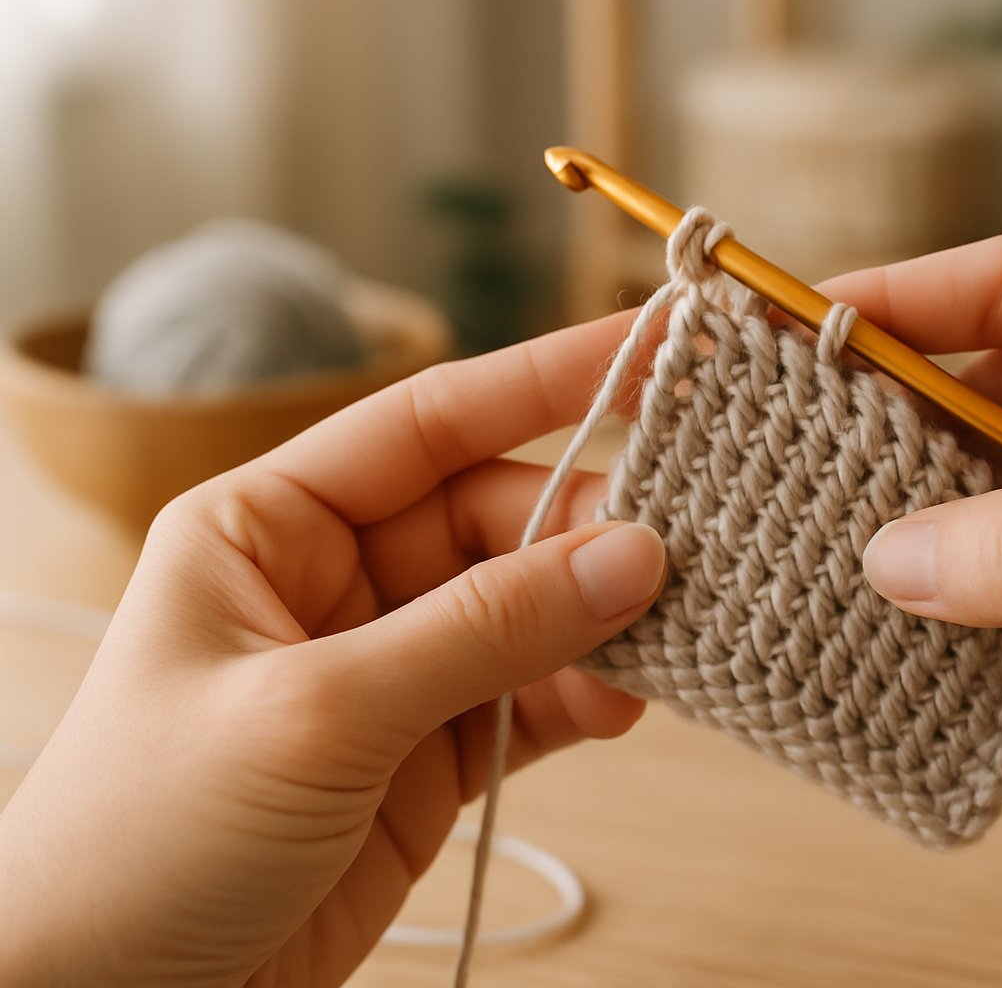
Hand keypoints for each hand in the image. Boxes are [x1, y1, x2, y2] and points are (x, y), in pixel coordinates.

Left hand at [0, 312, 665, 986]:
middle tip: (676, 556)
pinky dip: (591, 697)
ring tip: (666, 641)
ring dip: (602, 623)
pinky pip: (537, 698)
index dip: (546, 379)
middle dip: (588, 534)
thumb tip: (630, 556)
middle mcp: (339, 582)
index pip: (430, 424)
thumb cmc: (143, 838)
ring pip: (532, 611)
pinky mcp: (434, 754)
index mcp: (272, 526)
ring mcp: (394, 669)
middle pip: (500, 520)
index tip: (653, 346)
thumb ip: (483, 631)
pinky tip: (627, 702)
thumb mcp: (316, 712)